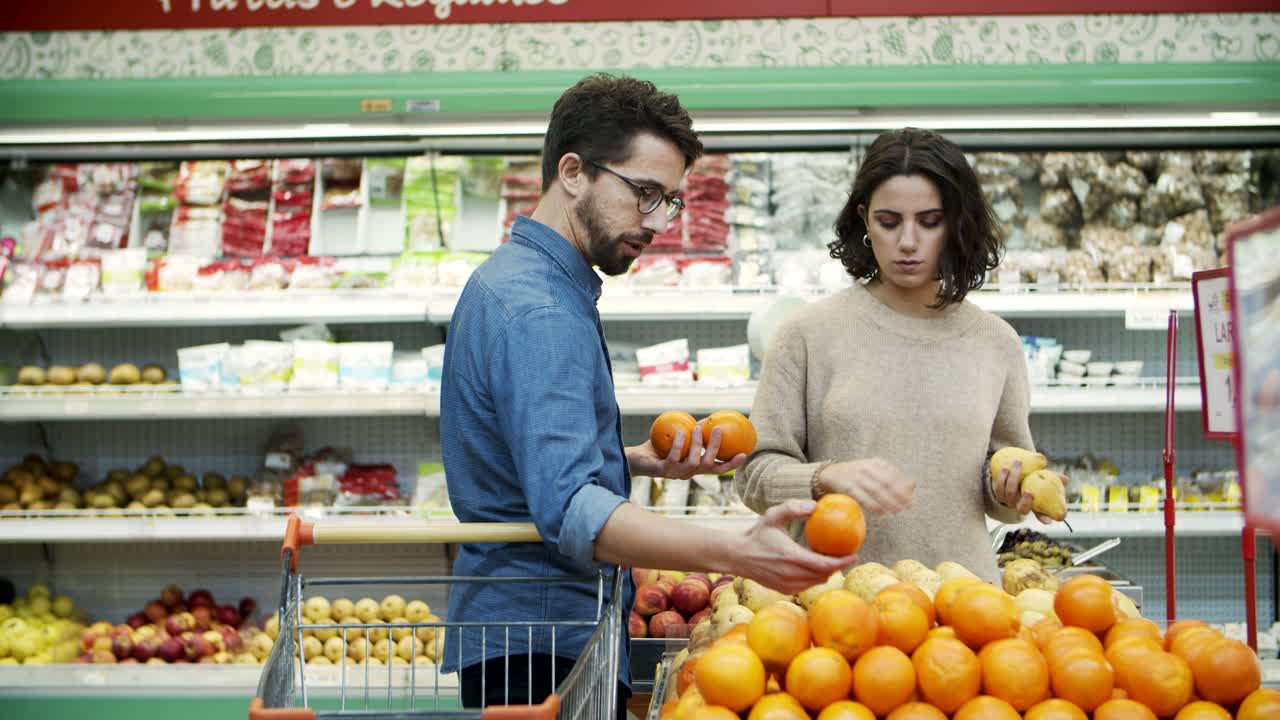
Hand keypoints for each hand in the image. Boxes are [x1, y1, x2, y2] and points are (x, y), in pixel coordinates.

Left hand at [627, 422, 744, 479]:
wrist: (636, 457)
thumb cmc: (659, 447)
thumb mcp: (681, 437)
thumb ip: (695, 431)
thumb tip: (711, 417)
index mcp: (695, 468)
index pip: (716, 469)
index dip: (731, 464)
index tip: (743, 453)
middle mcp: (688, 473)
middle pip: (708, 465)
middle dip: (715, 448)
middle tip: (718, 430)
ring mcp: (675, 474)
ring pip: (693, 462)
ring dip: (697, 444)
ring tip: (697, 428)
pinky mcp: (662, 471)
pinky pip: (673, 458)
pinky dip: (678, 445)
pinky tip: (681, 433)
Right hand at [733, 499, 856, 593]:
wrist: (737, 556)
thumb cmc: (757, 534)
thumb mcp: (772, 515)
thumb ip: (793, 508)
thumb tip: (815, 506)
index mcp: (791, 557)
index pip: (824, 565)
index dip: (842, 562)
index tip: (854, 555)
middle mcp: (790, 574)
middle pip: (824, 575)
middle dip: (838, 567)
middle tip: (846, 555)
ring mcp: (787, 585)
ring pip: (816, 582)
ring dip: (826, 572)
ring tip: (831, 560)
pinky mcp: (784, 589)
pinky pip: (806, 585)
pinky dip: (814, 577)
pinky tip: (814, 566)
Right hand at [816, 458, 914, 513]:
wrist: (831, 474)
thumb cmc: (858, 475)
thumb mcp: (875, 471)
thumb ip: (893, 477)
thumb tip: (912, 485)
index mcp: (876, 463)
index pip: (894, 474)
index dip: (904, 487)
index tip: (912, 499)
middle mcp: (867, 467)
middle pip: (886, 482)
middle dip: (898, 495)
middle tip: (907, 506)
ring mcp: (857, 477)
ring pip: (876, 490)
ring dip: (888, 501)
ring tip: (897, 511)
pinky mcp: (848, 487)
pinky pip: (862, 497)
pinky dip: (873, 505)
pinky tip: (881, 512)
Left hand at [991, 462, 1066, 523]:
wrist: (1010, 475)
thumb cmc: (1030, 479)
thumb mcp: (1042, 479)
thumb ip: (1052, 478)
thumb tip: (1065, 478)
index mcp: (1033, 506)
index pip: (1040, 516)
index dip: (1044, 519)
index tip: (1049, 521)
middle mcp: (1019, 506)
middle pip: (1022, 509)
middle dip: (1025, 501)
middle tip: (1029, 491)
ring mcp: (1008, 501)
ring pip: (1009, 494)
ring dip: (1013, 479)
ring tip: (1018, 464)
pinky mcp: (998, 494)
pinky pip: (998, 488)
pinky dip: (1001, 478)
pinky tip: (1005, 469)